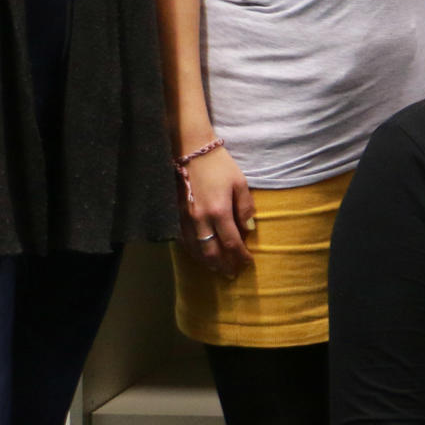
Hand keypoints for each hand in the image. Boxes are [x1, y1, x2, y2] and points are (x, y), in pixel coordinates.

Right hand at [179, 142, 255, 276]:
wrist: (190, 150)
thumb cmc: (219, 165)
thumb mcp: (240, 182)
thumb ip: (245, 207)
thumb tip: (249, 230)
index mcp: (219, 211)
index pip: (232, 242)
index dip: (241, 255)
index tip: (248, 262)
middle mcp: (200, 219)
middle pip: (211, 251)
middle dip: (223, 265)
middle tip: (232, 274)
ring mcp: (185, 219)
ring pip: (195, 249)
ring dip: (207, 262)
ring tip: (217, 269)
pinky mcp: (175, 215)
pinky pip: (183, 240)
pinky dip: (192, 251)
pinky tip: (199, 255)